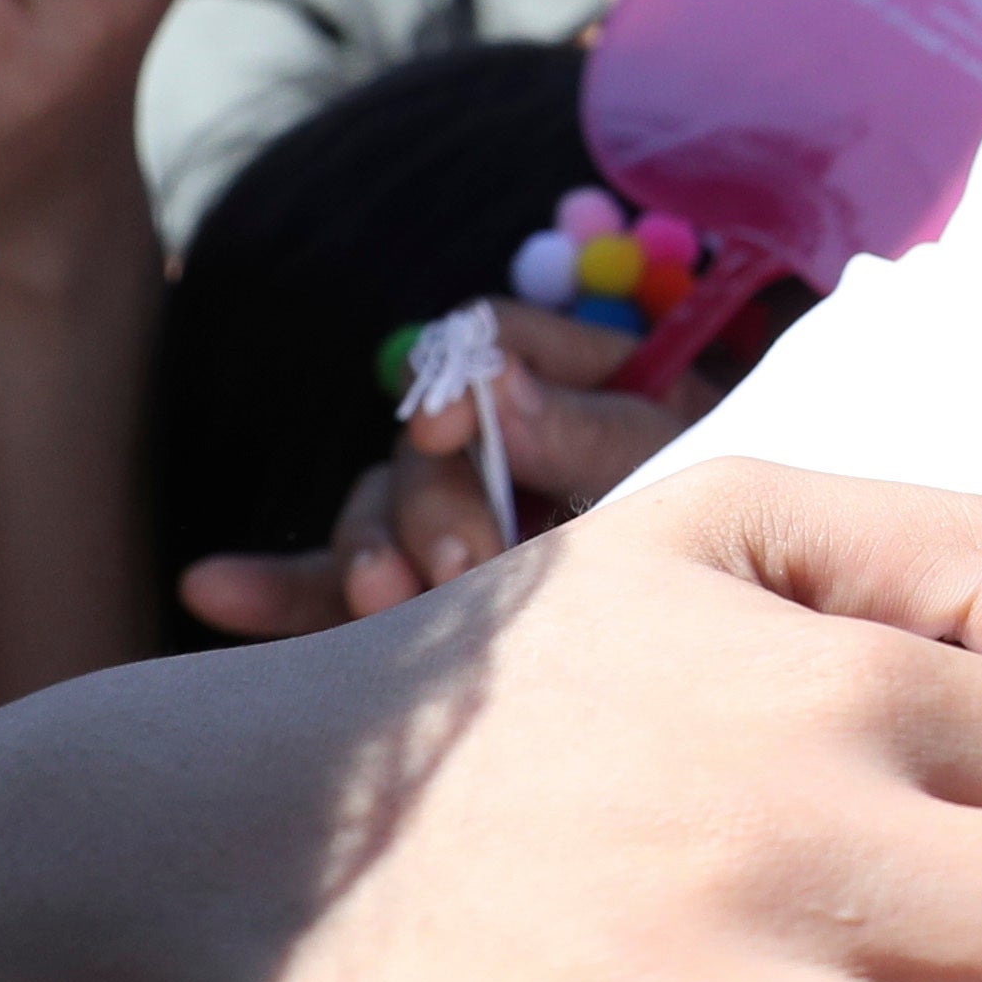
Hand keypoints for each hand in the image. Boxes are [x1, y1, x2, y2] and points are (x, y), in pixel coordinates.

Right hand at [184, 304, 709, 636]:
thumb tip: (491, 384)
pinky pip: (333, 590)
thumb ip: (597, 430)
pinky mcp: (417, 602)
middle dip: (431, 499)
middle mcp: (498, 444)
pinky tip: (211, 588)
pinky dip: (278, 590)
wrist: (770, 637)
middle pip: (423, 445)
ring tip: (381, 599)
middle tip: (462, 561)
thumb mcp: (690, 468)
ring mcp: (452, 522)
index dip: (464, 371)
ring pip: (376, 518)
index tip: (453, 421)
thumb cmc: (744, 527)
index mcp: (574, 384)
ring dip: (365, 553)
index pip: (492, 344)